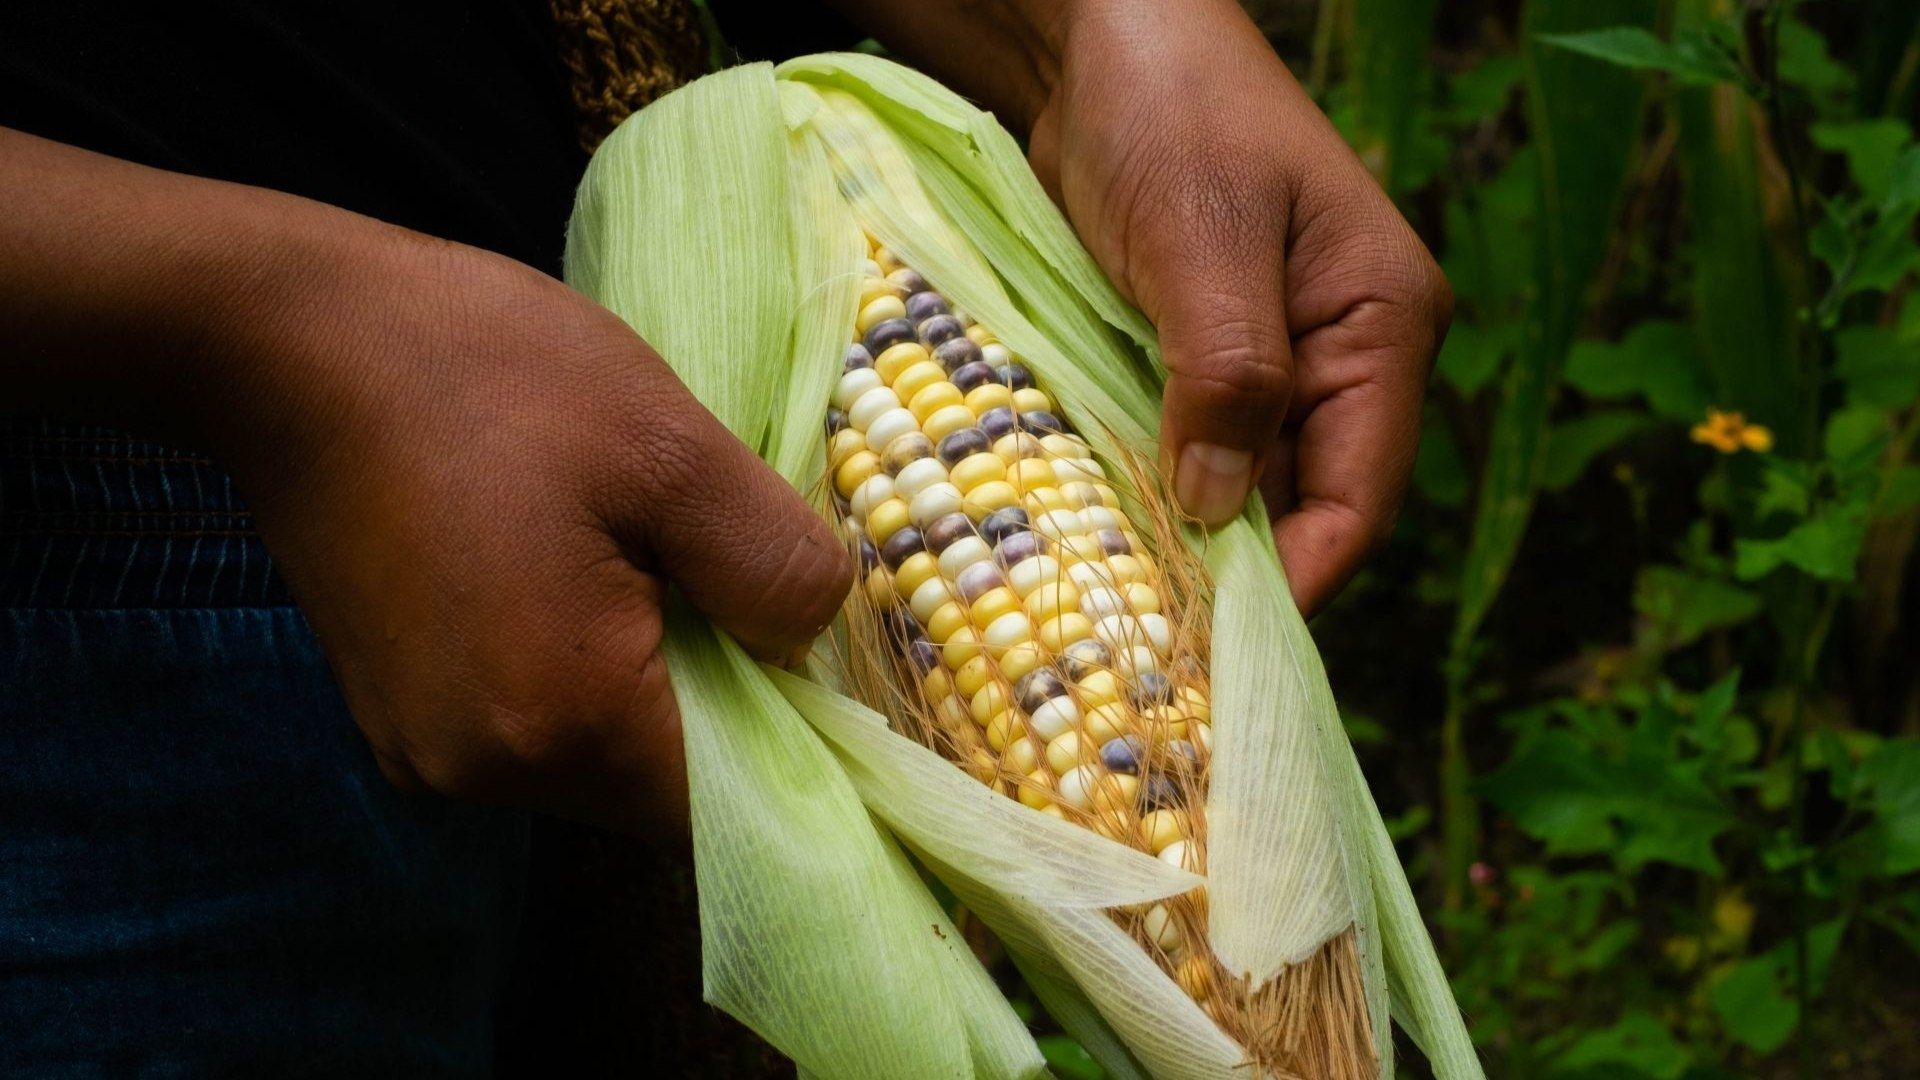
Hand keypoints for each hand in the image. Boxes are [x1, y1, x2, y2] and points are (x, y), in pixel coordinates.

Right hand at [216, 232, 852, 831]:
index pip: (730, 801)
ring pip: (598, 758)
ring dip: (650, 682)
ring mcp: (427, 752)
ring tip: (646, 558)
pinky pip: (532, 727)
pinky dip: (582, 672)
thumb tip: (812, 641)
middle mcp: (485, 772)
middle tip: (729, 575)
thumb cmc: (483, 372)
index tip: (805, 646)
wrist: (287, 339)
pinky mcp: (398, 715)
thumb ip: (770, 562)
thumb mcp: (669, 445)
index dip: (794, 737)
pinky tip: (577, 571)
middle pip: (660, 789)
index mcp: (559, 719)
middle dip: (722, 700)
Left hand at [1029, 0, 1450, 614]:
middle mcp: (1340, 358)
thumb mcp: (1203, 241)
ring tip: (1108, 609)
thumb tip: (1217, 514)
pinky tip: (1089, 533)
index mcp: (1383, 326)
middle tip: (1143, 647)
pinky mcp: (1198, 358)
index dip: (1296, 580)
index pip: (1359, 495)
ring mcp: (1269, 361)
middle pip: (1300, 507)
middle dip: (1230, 574)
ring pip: (1236, 488)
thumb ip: (1228, 375)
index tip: (1214, 645)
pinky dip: (1143, 492)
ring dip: (1178, 539)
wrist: (1108, 42)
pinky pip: (1183, 449)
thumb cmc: (1175, 114)